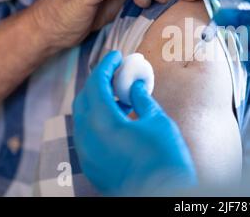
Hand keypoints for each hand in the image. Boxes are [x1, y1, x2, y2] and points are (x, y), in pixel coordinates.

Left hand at [73, 51, 196, 195]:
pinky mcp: (92, 166)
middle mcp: (87, 138)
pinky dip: (98, 120)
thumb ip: (142, 99)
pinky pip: (87, 134)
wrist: (162, 195)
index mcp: (102, 123)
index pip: (96, 84)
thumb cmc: (165, 159)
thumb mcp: (157, 121)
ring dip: (98, 101)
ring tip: (121, 95)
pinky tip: (118, 118)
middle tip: (117, 72)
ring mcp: (87, 154)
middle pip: (85, 99)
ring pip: (83, 118)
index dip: (106, 66)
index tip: (116, 55)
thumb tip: (135, 85)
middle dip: (99, 82)